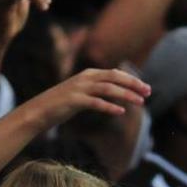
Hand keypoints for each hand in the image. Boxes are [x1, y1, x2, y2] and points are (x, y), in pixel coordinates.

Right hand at [25, 67, 149, 129]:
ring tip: (140, 103)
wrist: (38, 111)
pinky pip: (96, 102)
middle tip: (148, 93)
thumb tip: (115, 92)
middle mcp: (85, 78)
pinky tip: (120, 112)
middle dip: (133, 84)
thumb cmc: (61, 104)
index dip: (132, 80)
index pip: (115, 73)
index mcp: (88, 74)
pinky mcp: (74, 101)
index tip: (146, 88)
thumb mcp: (81, 93)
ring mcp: (79, 88)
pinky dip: (109, 106)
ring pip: (108, 88)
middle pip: (115, 77)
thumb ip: (96, 90)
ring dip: (126, 95)